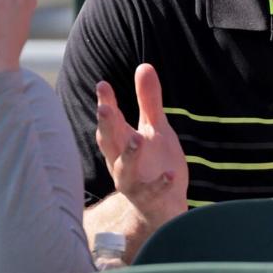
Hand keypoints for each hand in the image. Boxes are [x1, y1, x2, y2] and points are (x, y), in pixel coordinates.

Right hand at [95, 64, 188, 230]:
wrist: (163, 207)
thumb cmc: (154, 163)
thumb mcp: (155, 129)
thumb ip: (148, 101)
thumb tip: (144, 66)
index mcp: (121, 143)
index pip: (110, 121)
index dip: (106, 103)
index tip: (102, 85)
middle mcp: (120, 162)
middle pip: (109, 143)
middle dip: (107, 126)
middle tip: (104, 109)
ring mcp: (133, 183)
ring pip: (124, 170)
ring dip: (129, 154)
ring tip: (138, 138)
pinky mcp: (150, 199)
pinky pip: (153, 192)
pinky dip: (160, 183)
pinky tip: (170, 173)